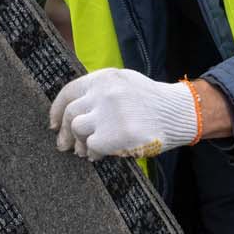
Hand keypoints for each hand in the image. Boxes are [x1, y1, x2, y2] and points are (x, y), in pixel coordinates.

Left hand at [50, 69, 230, 159]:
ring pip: (77, 129)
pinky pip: (92, 146)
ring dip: (79, 144)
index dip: (57, 110)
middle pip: (70, 113)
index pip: (69, 92)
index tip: (53, 124)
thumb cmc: (152, 102)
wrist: (180, 113)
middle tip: (64, 145)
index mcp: (105, 78)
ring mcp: (109, 114)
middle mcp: (104, 92)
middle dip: (64, 132)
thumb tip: (72, 112)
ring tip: (85, 152)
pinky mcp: (115, 135)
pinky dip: (93, 153)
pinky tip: (99, 156)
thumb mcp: (125, 84)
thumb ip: (100, 92)